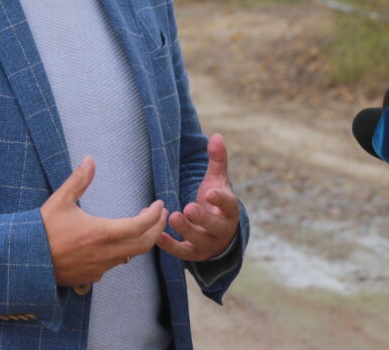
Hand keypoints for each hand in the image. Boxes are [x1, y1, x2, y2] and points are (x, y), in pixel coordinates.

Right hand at [40, 156, 166, 285]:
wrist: (25, 260)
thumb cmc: (42, 229)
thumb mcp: (60, 200)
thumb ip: (79, 180)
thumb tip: (90, 159)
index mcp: (101, 232)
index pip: (139, 226)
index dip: (154, 215)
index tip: (160, 205)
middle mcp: (105, 253)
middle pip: (143, 245)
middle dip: (156, 229)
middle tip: (160, 216)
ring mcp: (99, 268)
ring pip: (130, 256)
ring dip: (140, 241)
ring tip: (140, 226)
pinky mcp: (91, 277)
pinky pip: (114, 265)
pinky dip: (123, 252)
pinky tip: (116, 242)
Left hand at [157, 133, 239, 261]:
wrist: (218, 233)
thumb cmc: (215, 202)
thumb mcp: (217, 181)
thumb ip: (217, 160)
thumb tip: (217, 136)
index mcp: (230, 210)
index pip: (229, 205)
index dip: (220, 200)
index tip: (210, 192)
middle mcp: (221, 229)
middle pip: (215, 226)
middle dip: (202, 218)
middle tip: (189, 208)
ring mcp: (208, 244)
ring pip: (198, 241)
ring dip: (185, 230)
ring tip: (173, 216)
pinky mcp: (194, 254)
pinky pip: (183, 253)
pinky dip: (171, 246)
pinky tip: (158, 236)